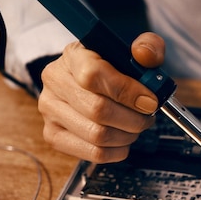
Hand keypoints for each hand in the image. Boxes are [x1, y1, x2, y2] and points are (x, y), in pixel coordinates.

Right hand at [38, 33, 164, 161]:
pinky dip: (118, 151)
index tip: (150, 101)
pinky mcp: (53, 135)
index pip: (94, 76)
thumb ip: (147, 46)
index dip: (128, 92)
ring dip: (128, 135)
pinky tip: (124, 140)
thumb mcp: (134, 49)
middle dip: (133, 118)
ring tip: (136, 126)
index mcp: (73, 55)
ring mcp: (50, 111)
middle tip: (147, 116)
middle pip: (98, 110)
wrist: (92, 81)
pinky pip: (93, 153)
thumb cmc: (114, 66)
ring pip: (97, 135)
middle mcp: (55, 82)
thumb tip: (145, 56)